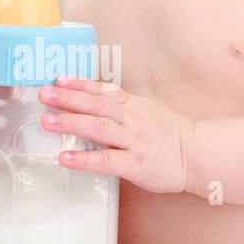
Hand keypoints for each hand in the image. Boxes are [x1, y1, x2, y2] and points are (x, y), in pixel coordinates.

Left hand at [38, 76, 194, 193]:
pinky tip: (65, 158)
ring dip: (71, 123)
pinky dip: (84, 159)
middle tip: (44, 94)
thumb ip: (124, 107)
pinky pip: (106, 160)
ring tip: (47, 121)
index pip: (103, 90)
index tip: (59, 79)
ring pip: (98, 128)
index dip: (80, 84)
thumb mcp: (148, 111)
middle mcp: (132, 120)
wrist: (199, 154)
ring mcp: (133, 141)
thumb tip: (96, 101)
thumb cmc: (172, 136)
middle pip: (96, 105)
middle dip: (68, 98)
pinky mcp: (135, 164)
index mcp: (134, 106)